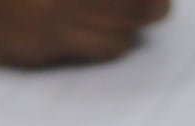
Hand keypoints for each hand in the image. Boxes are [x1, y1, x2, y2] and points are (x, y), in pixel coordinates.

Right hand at [0, 0, 168, 69]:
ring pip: (121, 32)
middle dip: (153, 3)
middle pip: (135, 2)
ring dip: (134, 25)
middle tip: (160, 4)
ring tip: (137, 18)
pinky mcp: (34, 51)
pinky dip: (110, 43)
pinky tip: (108, 35)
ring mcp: (46, 22)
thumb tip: (118, 1)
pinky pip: (92, 50)